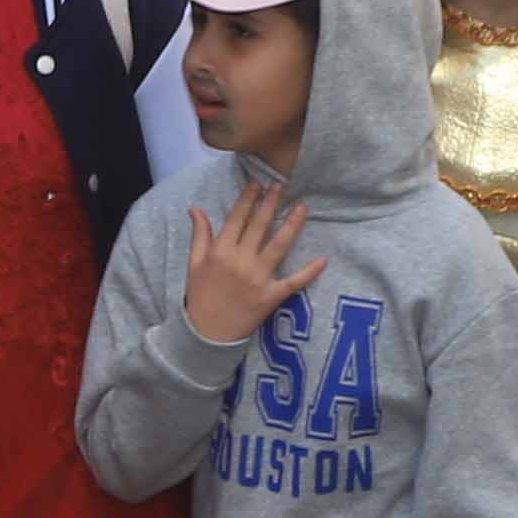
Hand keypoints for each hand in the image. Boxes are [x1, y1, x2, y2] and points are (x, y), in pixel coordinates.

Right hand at [182, 189, 328, 344]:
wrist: (207, 333)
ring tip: (303, 207)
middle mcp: (241, 260)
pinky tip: (323, 259)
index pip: (238, 217)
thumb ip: (199, 235)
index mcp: (221, 251)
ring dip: (292, 224)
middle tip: (282, 185)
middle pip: (260, 225)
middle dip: (271, 202)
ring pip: (279, 245)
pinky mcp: (271, 296)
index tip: (258, 183)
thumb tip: (196, 208)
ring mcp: (258, 278)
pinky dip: (309, 272)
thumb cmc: (200, 296)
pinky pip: (293, 282)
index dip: (249, 198)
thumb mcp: (193, 263)